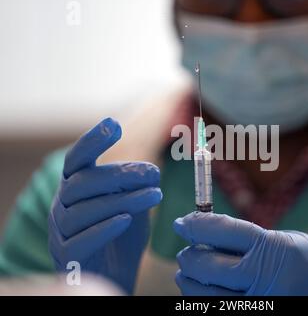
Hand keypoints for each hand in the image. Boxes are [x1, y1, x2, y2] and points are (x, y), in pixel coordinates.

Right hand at [48, 118, 161, 293]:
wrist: (115, 273)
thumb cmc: (122, 234)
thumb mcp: (132, 203)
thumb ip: (136, 187)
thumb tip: (151, 171)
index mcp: (75, 186)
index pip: (77, 159)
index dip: (92, 141)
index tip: (113, 125)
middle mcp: (62, 204)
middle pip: (82, 182)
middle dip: (119, 174)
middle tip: (153, 173)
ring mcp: (60, 231)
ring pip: (84, 210)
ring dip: (122, 200)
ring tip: (155, 196)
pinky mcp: (66, 256)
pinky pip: (80, 240)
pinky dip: (104, 228)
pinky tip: (127, 220)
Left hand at [173, 212, 307, 295]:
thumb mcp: (285, 241)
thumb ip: (248, 240)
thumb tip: (207, 235)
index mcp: (271, 249)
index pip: (223, 231)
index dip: (196, 224)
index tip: (181, 222)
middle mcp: (263, 279)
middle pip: (207, 266)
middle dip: (189, 256)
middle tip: (186, 252)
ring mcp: (259, 305)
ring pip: (203, 295)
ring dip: (189, 281)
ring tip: (190, 272)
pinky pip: (215, 311)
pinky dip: (203, 300)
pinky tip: (204, 291)